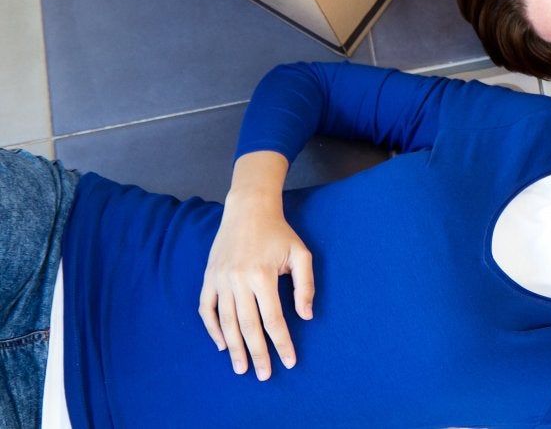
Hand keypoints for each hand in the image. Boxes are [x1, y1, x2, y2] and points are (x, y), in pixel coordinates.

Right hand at [199, 192, 313, 380]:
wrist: (248, 210)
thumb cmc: (279, 233)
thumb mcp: (301, 254)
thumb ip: (305, 286)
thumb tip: (307, 317)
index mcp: (263, 276)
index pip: (274, 319)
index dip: (282, 343)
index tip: (289, 362)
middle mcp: (238, 281)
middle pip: (248, 327)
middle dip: (258, 354)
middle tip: (264, 375)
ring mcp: (220, 280)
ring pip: (226, 322)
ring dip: (234, 348)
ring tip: (242, 368)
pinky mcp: (209, 278)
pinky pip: (207, 309)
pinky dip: (212, 328)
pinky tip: (222, 344)